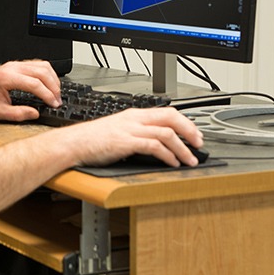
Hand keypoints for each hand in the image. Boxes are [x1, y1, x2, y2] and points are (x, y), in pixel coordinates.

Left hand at [0, 60, 60, 121]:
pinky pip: (38, 64)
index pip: (35, 84)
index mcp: (7, 78)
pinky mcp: (17, 64)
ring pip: (42, 65)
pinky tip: (49, 83)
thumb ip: (17, 114)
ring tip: (56, 93)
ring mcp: (15, 64)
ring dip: (53, 79)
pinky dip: (47, 73)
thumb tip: (34, 114)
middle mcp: (13, 68)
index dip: (47, 95)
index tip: (54, 104)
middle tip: (57, 100)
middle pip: (42, 72)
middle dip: (54, 87)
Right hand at [50, 106, 205, 166]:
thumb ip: (136, 134)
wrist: (74, 143)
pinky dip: (167, 155)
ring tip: (190, 159)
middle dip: (190, 131)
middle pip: (171, 117)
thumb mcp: (118, 131)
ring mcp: (130, 129)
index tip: (195, 134)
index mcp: (134, 114)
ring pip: (166, 133)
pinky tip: (172, 163)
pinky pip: (153, 146)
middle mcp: (134, 119)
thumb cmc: (92, 140)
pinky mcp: (126, 142)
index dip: (185, 122)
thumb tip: (155, 145)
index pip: (167, 112)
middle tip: (199, 144)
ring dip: (182, 148)